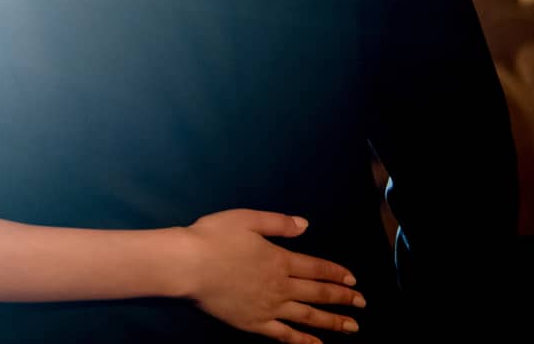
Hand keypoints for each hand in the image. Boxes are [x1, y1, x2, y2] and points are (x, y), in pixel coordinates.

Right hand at [180, 209, 364, 343]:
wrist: (188, 266)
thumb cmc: (213, 238)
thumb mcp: (246, 219)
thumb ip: (278, 223)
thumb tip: (305, 225)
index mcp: (280, 260)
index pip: (316, 268)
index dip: (337, 273)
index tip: (353, 280)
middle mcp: (281, 286)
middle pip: (318, 293)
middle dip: (343, 299)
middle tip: (362, 304)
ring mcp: (270, 308)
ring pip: (308, 316)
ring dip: (333, 321)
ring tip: (352, 327)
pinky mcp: (255, 324)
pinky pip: (285, 335)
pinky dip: (304, 341)